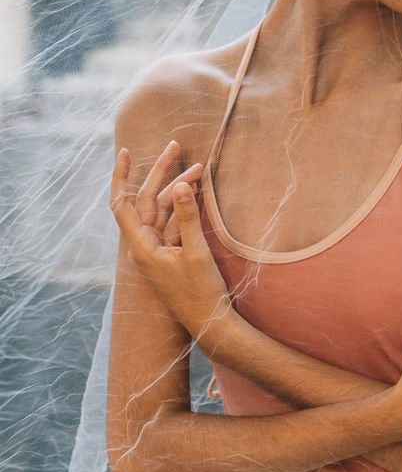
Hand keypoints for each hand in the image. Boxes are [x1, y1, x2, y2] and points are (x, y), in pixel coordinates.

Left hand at [110, 142, 231, 348]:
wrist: (211, 325)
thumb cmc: (201, 293)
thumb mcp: (196, 253)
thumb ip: (187, 217)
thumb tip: (180, 184)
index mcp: (141, 247)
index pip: (122, 204)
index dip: (121, 176)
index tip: (125, 152)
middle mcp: (145, 246)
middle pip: (146, 200)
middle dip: (161, 172)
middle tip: (176, 146)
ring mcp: (159, 249)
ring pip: (162, 209)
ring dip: (178, 188)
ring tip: (199, 168)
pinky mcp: (172, 253)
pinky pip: (174, 221)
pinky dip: (184, 204)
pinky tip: (197, 190)